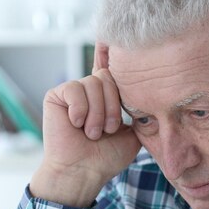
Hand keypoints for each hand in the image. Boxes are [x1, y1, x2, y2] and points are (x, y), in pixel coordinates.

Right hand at [30, 42, 140, 206]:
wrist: (83, 172)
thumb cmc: (107, 157)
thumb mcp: (133, 133)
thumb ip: (139, 111)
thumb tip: (152, 92)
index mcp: (108, 97)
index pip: (113, 68)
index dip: (113, 51)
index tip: (120, 37)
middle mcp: (91, 91)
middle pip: (109, 77)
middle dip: (112, 106)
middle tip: (107, 130)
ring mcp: (74, 92)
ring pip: (94, 83)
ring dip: (97, 113)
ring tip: (92, 133)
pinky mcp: (56, 95)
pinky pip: (75, 88)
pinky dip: (80, 109)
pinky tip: (75, 124)